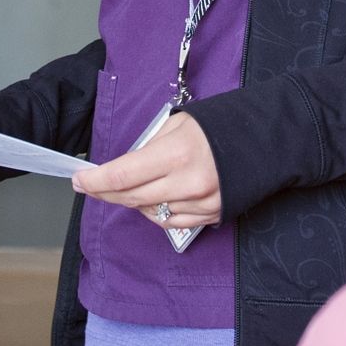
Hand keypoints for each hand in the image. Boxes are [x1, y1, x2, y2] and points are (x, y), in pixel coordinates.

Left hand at [71, 112, 221, 227]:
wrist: (266, 140)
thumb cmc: (222, 124)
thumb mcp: (180, 124)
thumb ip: (150, 147)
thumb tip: (124, 166)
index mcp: (176, 153)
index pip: (122, 175)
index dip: (95, 181)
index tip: (79, 180)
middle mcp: (187, 183)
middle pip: (131, 198)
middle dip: (105, 193)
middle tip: (90, 186)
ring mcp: (200, 203)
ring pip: (149, 213)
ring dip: (131, 202)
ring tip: (128, 187)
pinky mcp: (210, 216)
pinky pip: (170, 222)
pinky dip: (155, 213)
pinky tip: (153, 200)